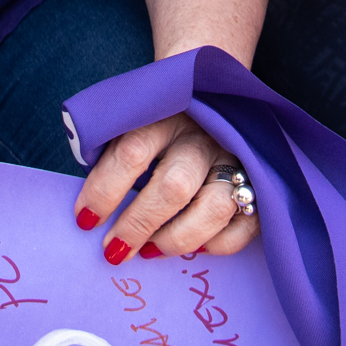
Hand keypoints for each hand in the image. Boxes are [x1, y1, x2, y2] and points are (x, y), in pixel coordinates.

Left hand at [75, 114, 260, 261]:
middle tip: (114, 249)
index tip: (85, 219)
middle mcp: (204, 136)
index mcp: (166, 114)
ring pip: (215, 208)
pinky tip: (192, 247)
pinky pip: (245, 223)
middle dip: (139, 225)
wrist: (215, 94)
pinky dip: (218, 244)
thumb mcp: (134, 119)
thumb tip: (88, 210)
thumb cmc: (161, 118)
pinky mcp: (261, 180)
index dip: (104, 190)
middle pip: (173, 187)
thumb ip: (114, 155)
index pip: (132, 153)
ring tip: (150, 251)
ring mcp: (237, 159)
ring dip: (178, 238)